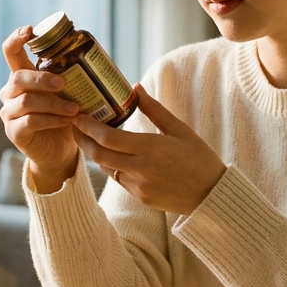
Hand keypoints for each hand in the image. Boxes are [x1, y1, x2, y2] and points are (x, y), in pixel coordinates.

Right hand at [0, 26, 80, 192]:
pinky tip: (67, 120)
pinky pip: (31, 121)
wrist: (61, 152)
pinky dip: (52, 119)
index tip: (30, 30)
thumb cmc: (65, 116)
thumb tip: (98, 55)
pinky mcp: (14, 132)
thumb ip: (72, 76)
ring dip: (54, 103)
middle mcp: (10, 93)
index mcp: (22, 77)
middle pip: (18, 77)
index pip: (10, 52)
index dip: (16, 39)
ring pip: (27, 101)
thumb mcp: (69, 93)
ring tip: (75, 109)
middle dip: (43, 78)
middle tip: (64, 83)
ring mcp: (9, 113)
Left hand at [70, 86, 226, 215]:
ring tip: (92, 139)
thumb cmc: (199, 157)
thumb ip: (154, 109)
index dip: (88, 127)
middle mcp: (141, 169)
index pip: (107, 137)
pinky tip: (115, 156)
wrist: (212, 194)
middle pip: (99, 154)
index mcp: (150, 148)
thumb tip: (136, 88)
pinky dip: (113, 167)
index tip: (78, 116)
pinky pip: (120, 180)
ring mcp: (139, 186)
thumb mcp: (179, 129)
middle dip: (82, 140)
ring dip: (97, 153)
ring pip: (107, 168)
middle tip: (74, 126)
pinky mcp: (141, 198)